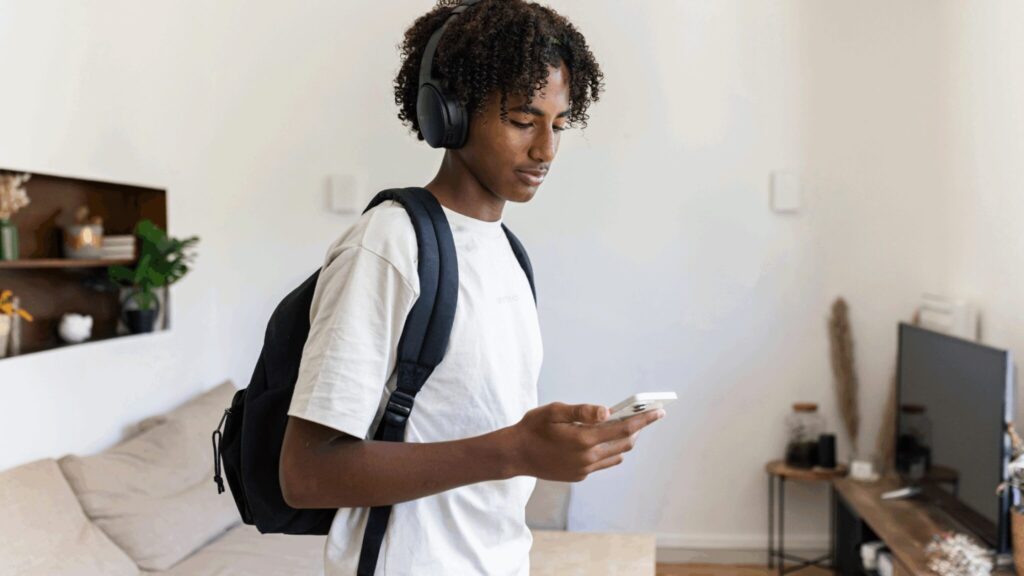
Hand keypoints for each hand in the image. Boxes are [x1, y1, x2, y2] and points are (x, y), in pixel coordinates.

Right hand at [501, 402, 663, 481]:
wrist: (515, 455)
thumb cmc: (533, 427)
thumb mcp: (554, 411)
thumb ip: (582, 411)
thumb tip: (608, 411)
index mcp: (583, 439)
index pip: (623, 428)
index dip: (644, 419)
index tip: (660, 411)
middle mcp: (587, 457)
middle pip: (625, 443)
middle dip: (638, 429)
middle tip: (646, 415)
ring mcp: (584, 469)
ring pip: (616, 455)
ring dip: (626, 441)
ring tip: (628, 426)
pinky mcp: (579, 476)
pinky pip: (603, 463)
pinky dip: (611, 451)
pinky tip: (607, 441)